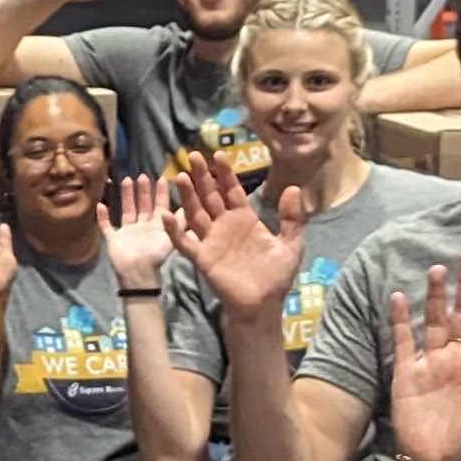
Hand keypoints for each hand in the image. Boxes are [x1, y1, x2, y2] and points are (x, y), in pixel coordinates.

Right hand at [101, 175, 178, 291]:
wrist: (138, 273)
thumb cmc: (155, 255)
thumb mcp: (172, 237)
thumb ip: (180, 222)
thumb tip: (189, 205)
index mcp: (157, 227)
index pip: (160, 206)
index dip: (161, 193)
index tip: (161, 178)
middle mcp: (143, 227)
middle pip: (143, 205)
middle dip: (143, 191)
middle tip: (143, 175)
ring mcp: (127, 233)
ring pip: (127, 210)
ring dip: (126, 196)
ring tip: (125, 180)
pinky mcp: (114, 239)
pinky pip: (107, 226)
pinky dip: (103, 217)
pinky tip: (100, 204)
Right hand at [176, 151, 305, 325]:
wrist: (263, 305)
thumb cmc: (276, 277)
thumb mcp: (291, 244)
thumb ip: (291, 218)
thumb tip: (293, 188)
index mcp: (244, 219)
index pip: (232, 191)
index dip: (225, 174)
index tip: (218, 155)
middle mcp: (225, 226)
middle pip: (210, 196)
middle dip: (201, 176)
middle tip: (192, 156)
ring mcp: (211, 240)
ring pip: (196, 213)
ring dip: (187, 196)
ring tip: (179, 175)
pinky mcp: (203, 258)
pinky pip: (185, 242)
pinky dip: (175, 230)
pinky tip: (167, 215)